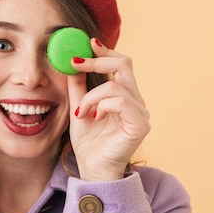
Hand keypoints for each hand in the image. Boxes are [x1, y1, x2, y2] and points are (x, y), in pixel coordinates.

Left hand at [67, 39, 150, 181]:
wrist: (92, 170)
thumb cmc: (88, 143)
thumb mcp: (78, 107)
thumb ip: (78, 87)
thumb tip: (72, 62)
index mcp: (124, 95)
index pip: (121, 64)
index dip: (105, 52)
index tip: (88, 43)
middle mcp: (136, 101)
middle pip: (124, 64)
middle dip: (98, 61)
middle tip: (76, 63)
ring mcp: (141, 113)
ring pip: (116, 85)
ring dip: (91, 96)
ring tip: (80, 112)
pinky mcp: (140, 125)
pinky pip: (121, 102)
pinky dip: (101, 105)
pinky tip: (92, 117)